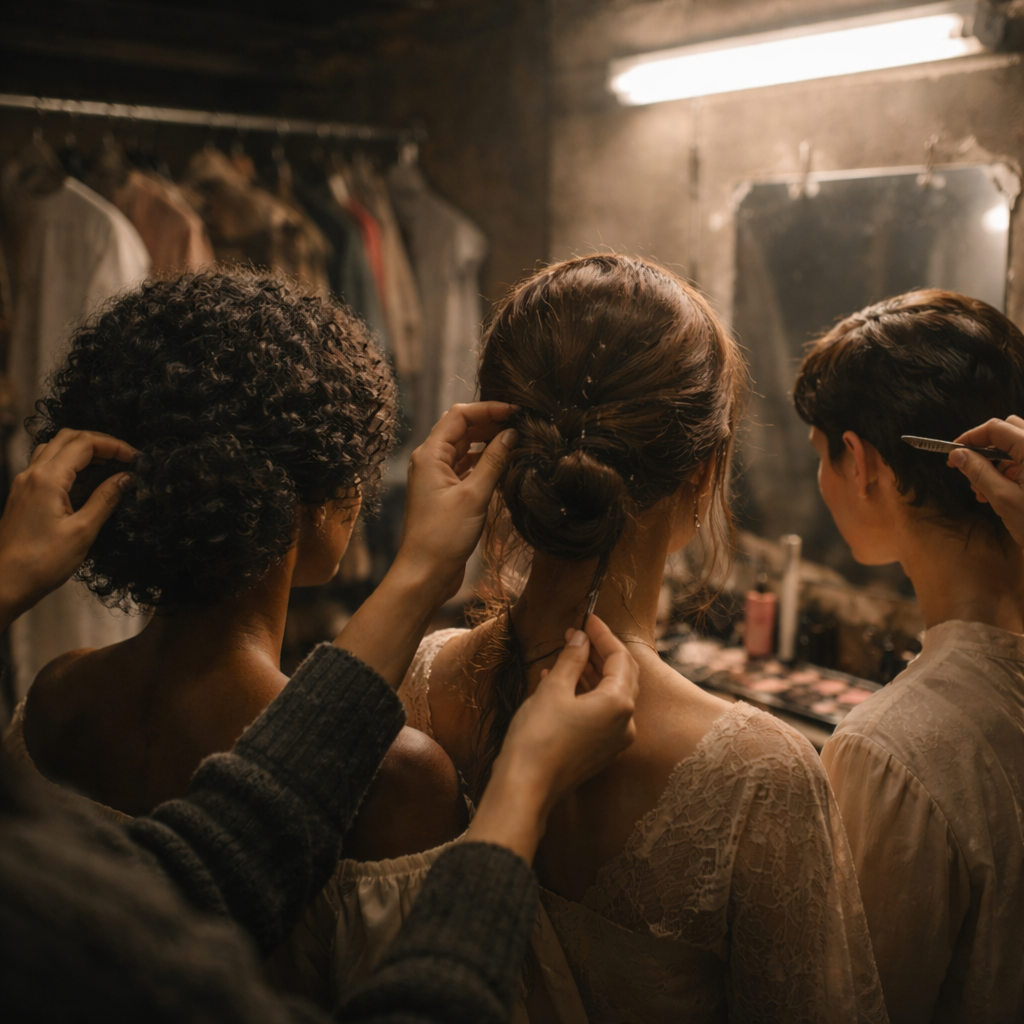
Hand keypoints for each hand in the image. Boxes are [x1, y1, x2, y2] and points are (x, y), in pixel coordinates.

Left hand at [0, 429, 135, 628]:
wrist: (4, 584)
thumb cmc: (42, 562)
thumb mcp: (83, 532)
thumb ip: (105, 499)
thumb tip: (127, 478)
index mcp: (47, 479)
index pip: (84, 444)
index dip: (114, 445)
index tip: (135, 458)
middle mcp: (32, 474)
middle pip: (67, 438)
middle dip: (99, 442)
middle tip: (123, 458)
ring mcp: (24, 483)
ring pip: (54, 448)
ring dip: (82, 449)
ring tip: (107, 465)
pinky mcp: (22, 495)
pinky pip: (45, 465)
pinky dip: (68, 463)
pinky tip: (84, 481)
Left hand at [392, 401, 516, 604]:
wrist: (425, 573)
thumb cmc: (443, 536)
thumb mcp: (474, 495)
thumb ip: (494, 461)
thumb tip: (512, 434)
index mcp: (430, 455)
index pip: (460, 415)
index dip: (488, 409)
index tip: (516, 412)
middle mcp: (431, 461)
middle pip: (462, 429)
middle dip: (491, 424)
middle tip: (522, 425)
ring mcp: (438, 478)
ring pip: (466, 449)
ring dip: (489, 443)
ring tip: (518, 442)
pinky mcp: (446, 494)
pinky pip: (467, 468)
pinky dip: (485, 463)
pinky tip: (505, 465)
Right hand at [465, 615, 638, 863]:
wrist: (526, 786)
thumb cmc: (538, 737)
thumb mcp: (554, 689)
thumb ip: (572, 659)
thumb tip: (581, 639)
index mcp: (619, 703)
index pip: (620, 658)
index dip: (603, 634)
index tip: (587, 618)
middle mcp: (625, 723)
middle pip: (621, 675)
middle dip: (600, 651)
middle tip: (579, 633)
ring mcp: (615, 740)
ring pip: (610, 695)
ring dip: (591, 672)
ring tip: (566, 653)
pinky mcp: (600, 751)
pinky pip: (600, 713)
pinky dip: (585, 694)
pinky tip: (559, 681)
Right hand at [948, 416, 1023, 546]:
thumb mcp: (1003, 498)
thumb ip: (978, 471)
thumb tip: (957, 454)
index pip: (996, 428)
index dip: (971, 438)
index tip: (953, 454)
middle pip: (1008, 430)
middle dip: (985, 447)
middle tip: (968, 467)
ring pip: (1016, 445)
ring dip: (996, 461)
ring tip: (982, 489)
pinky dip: (1009, 470)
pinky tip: (997, 492)